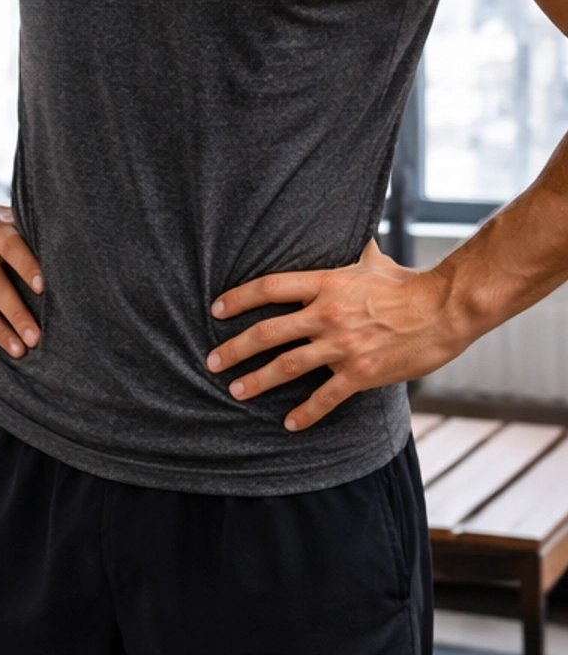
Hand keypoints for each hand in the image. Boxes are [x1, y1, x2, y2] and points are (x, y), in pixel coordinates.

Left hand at [205, 239, 463, 430]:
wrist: (444, 310)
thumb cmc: (408, 284)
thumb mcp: (373, 260)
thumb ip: (353, 252)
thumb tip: (351, 230)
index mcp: (326, 283)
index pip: (270, 288)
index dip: (239, 299)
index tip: (216, 310)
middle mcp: (327, 314)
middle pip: (268, 332)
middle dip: (235, 348)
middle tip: (212, 361)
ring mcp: (342, 345)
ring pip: (288, 366)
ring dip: (258, 380)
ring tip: (236, 391)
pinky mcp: (361, 372)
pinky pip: (326, 397)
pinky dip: (306, 412)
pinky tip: (289, 423)